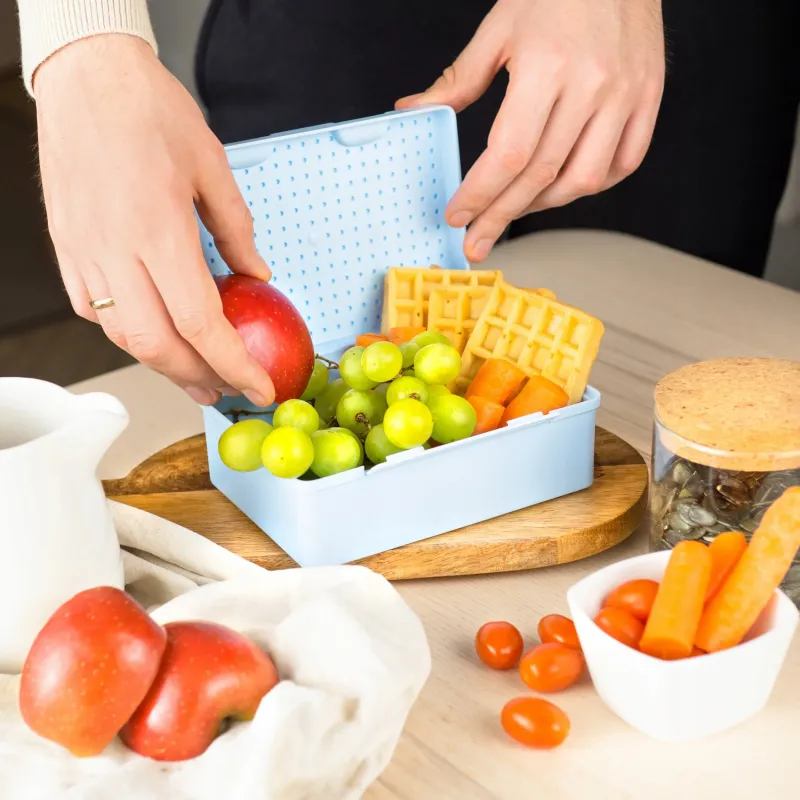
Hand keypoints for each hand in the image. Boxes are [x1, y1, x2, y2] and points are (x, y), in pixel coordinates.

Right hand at [35, 35, 274, 406]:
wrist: (86, 76)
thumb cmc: (148, 110)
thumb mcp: (212, 166)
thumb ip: (237, 230)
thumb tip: (256, 276)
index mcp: (158, 230)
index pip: (199, 322)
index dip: (233, 365)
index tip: (258, 388)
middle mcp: (115, 250)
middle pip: (157, 344)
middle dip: (198, 378)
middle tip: (228, 391)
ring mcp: (84, 253)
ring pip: (122, 336)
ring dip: (163, 365)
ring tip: (196, 376)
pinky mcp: (67, 249)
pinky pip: (94, 311)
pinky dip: (128, 334)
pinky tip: (154, 335)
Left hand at [397, 0, 664, 262]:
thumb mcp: (499, 28)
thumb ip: (458, 79)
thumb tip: (414, 111)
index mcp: (547, 66)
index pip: (509, 153)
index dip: (480, 193)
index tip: (458, 216)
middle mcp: (591, 87)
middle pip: (540, 176)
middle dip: (501, 216)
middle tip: (476, 242)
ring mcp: (626, 96)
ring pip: (582, 180)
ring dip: (542, 205)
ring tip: (513, 211)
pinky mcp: (649, 98)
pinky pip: (623, 164)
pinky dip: (591, 185)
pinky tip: (562, 189)